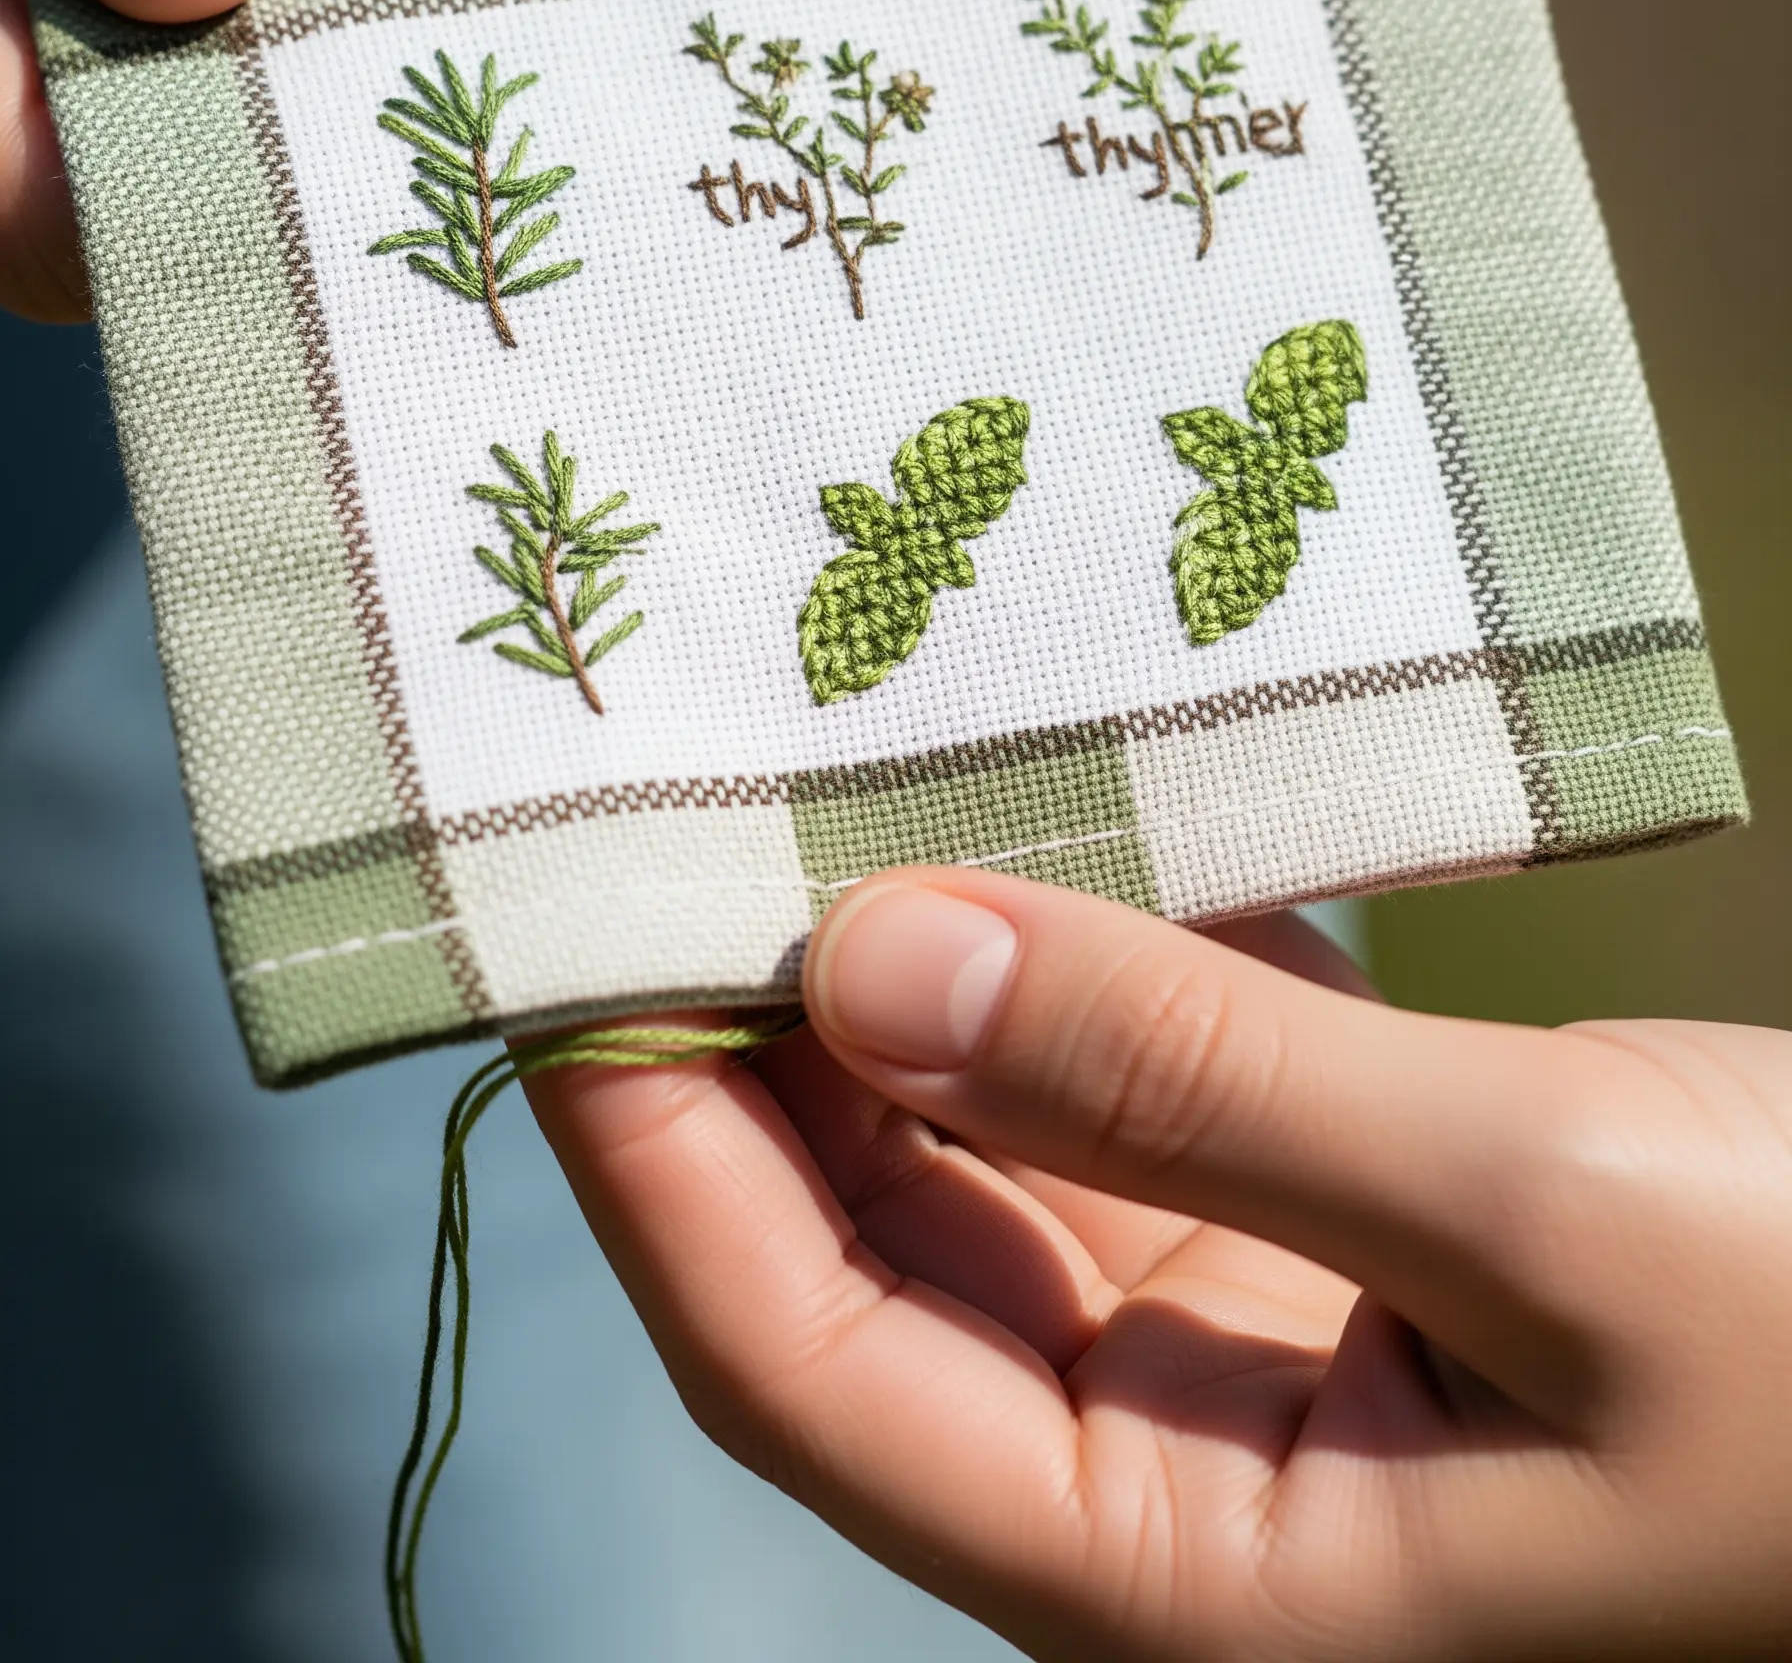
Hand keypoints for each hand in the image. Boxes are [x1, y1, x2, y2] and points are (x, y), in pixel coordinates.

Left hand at [526, 867, 1791, 1662]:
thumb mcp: (1542, 1211)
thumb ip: (1193, 1093)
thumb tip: (864, 962)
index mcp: (1186, 1575)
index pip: (805, 1362)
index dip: (659, 1160)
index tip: (558, 940)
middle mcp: (1188, 1475)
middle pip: (881, 1253)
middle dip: (765, 1048)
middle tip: (674, 805)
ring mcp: (1269, 1349)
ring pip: (1012, 1154)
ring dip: (931, 978)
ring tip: (831, 771)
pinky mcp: (1356, 1239)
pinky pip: (1166, 1093)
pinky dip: (1111, 953)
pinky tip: (1061, 802)